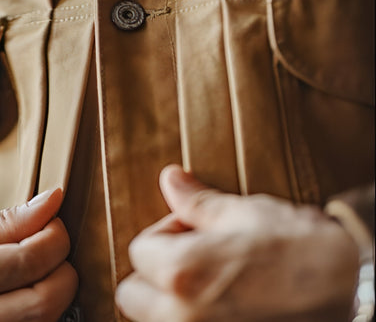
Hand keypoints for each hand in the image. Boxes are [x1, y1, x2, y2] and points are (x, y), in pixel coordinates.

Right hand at [0, 189, 77, 321]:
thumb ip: (5, 221)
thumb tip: (54, 199)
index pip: (29, 260)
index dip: (55, 234)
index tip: (51, 219)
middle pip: (44, 301)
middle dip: (62, 266)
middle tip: (49, 246)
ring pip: (43, 321)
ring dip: (54, 290)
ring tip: (38, 268)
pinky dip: (40, 310)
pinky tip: (28, 291)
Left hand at [116, 165, 358, 321]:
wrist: (352, 288)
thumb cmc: (300, 247)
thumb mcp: (245, 213)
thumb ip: (197, 202)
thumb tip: (170, 178)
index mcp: (182, 273)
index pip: (140, 250)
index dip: (167, 230)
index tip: (195, 227)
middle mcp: (182, 318)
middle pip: (133, 294)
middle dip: (157, 271)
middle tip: (195, 254)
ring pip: (153, 319)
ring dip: (168, 299)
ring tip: (210, 279)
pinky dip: (189, 316)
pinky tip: (223, 300)